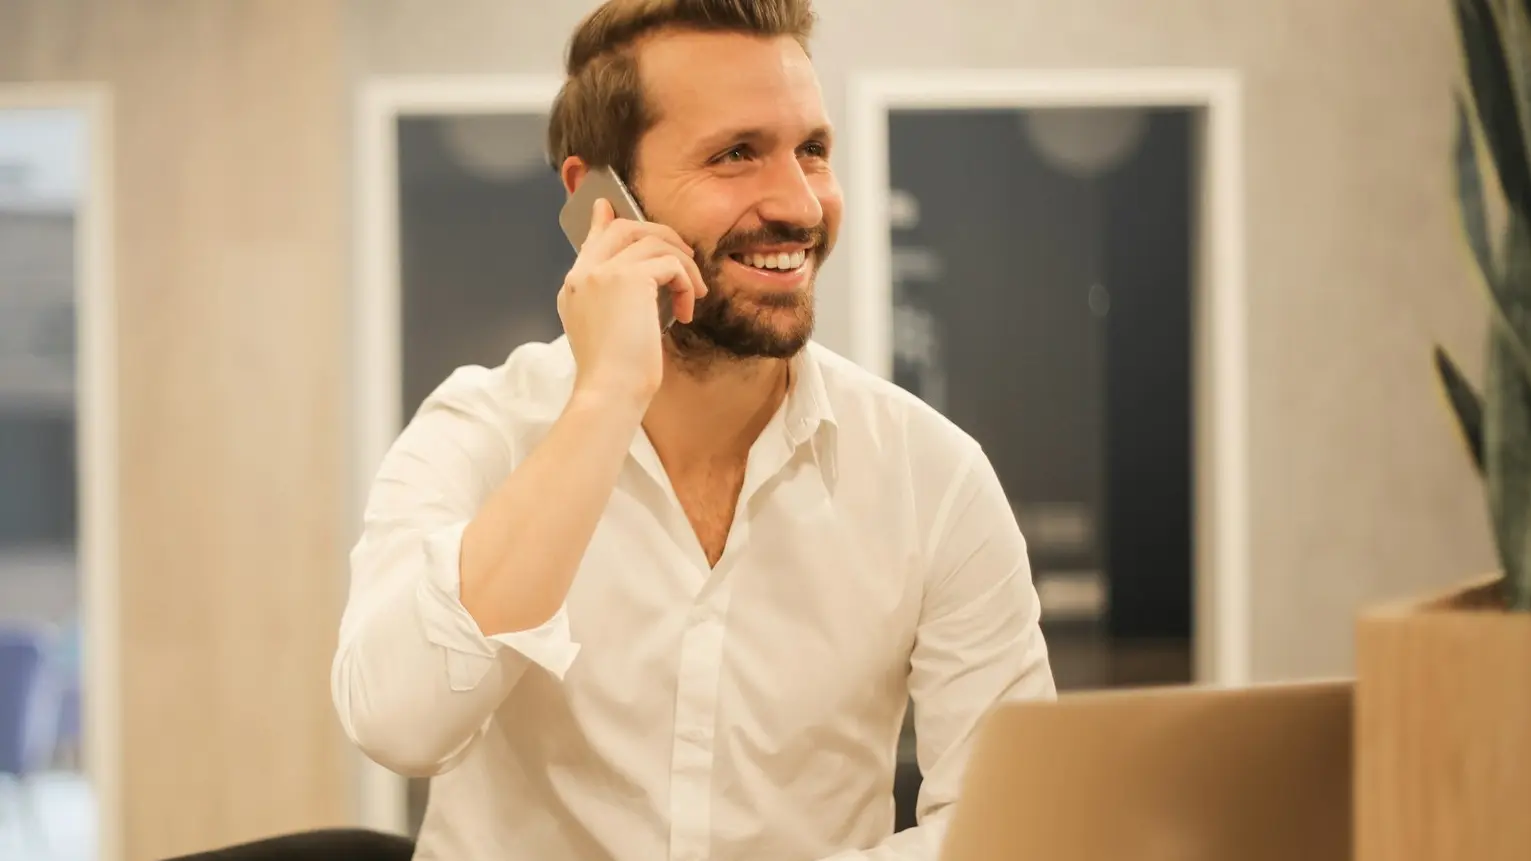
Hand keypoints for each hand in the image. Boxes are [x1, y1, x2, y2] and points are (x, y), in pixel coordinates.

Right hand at [558, 198, 707, 406]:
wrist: (609, 391)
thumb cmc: (614, 376)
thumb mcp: (609, 332)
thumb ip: (616, 302)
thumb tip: (641, 283)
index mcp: (573, 287)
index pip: (591, 241)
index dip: (604, 222)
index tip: (607, 207)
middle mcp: (583, 274)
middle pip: (623, 228)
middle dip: (659, 235)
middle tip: (684, 255)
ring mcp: (603, 272)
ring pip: (653, 241)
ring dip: (682, 264)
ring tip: (692, 293)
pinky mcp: (628, 278)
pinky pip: (670, 263)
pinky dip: (685, 282)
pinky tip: (686, 310)